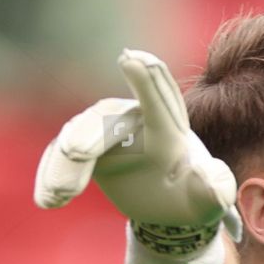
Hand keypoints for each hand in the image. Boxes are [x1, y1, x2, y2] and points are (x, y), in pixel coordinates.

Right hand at [33, 48, 240, 238]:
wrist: (168, 205)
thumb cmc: (193, 195)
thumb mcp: (209, 199)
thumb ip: (215, 188)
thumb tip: (216, 183)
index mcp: (169, 129)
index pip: (159, 103)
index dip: (146, 81)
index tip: (132, 58)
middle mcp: (133, 121)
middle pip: (106, 120)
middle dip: (90, 134)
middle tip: (77, 153)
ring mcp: (104, 131)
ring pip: (76, 138)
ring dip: (64, 166)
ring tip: (60, 195)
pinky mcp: (83, 148)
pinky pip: (59, 156)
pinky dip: (51, 175)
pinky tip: (47, 200)